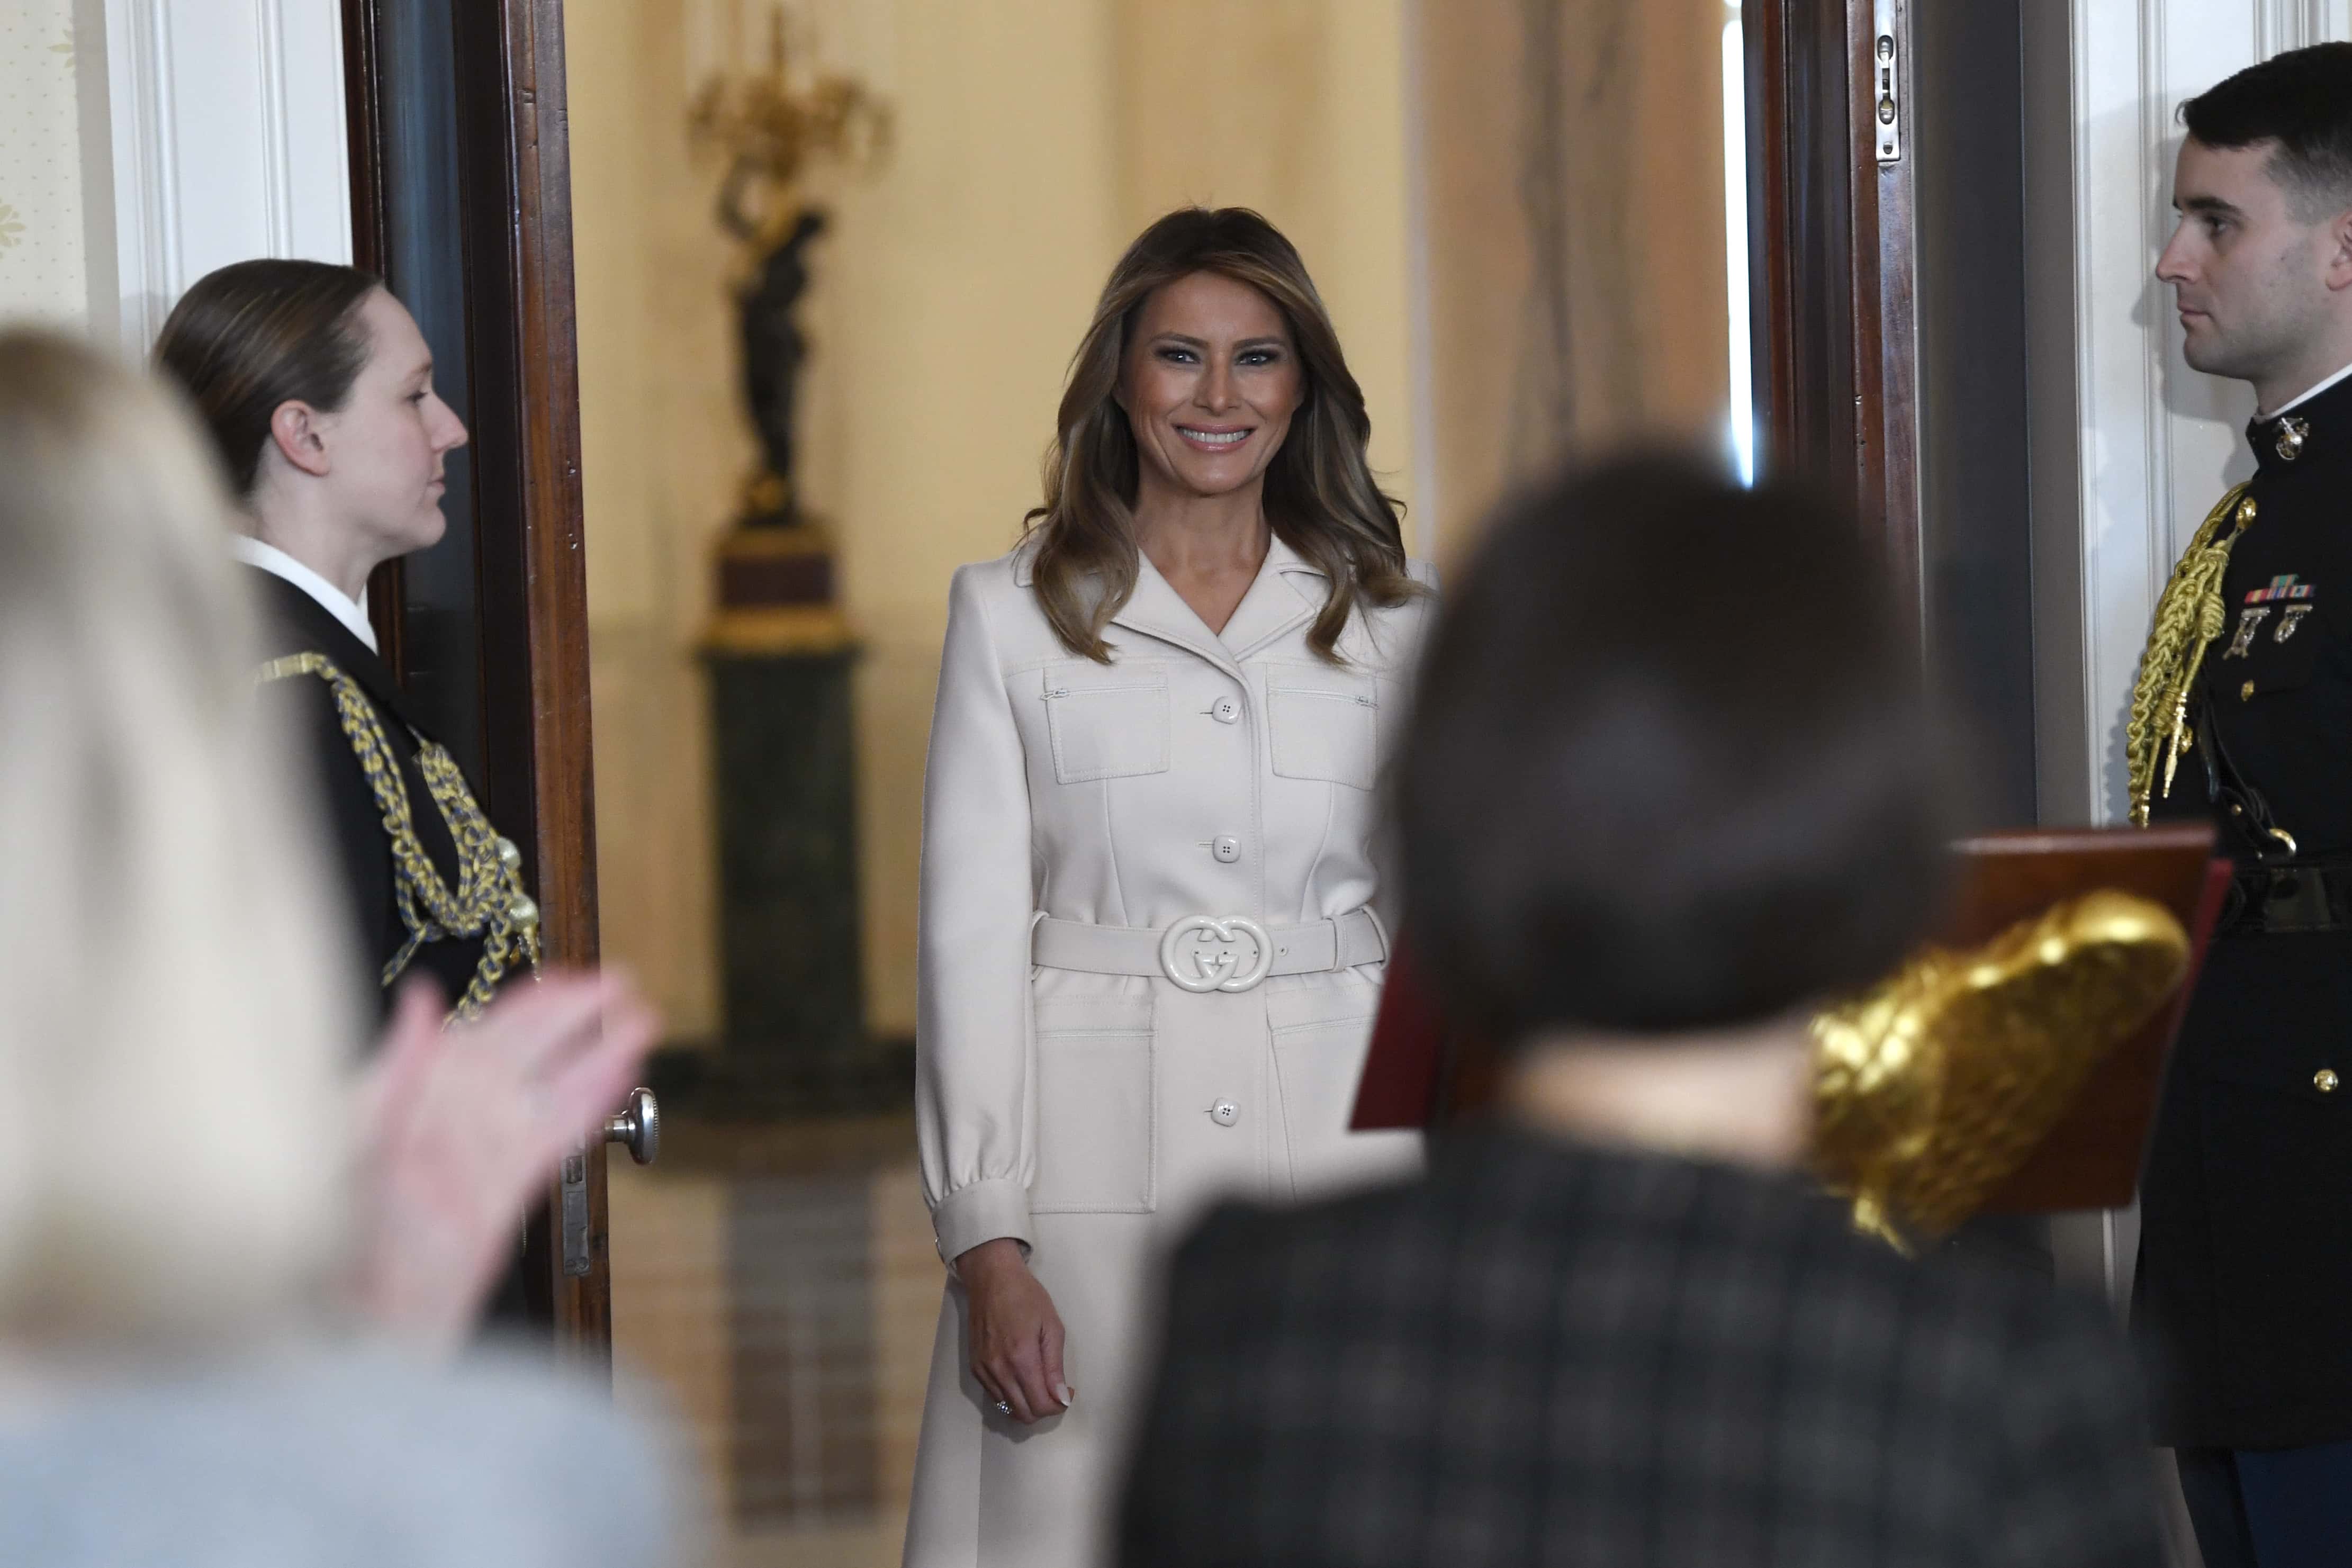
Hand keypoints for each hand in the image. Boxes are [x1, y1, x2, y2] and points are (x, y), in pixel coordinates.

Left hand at [351, 970, 658, 1350]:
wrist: (333, 1322)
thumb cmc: (313, 1231)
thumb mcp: (343, 1136)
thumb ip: (394, 1069)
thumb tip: (422, 999)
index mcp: (410, 1092)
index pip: (484, 1032)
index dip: (532, 1004)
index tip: (572, 977)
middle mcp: (449, 1118)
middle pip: (527, 1056)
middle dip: (576, 1019)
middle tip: (623, 985)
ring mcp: (478, 1157)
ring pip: (551, 1094)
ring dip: (598, 1058)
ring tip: (640, 1026)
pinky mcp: (501, 1199)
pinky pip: (553, 1142)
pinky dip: (590, 1109)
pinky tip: (618, 1080)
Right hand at [956, 1236, 1070, 1422]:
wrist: (991, 1279)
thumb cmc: (1027, 1297)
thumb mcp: (1052, 1326)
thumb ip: (1055, 1366)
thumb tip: (1061, 1397)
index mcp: (1022, 1358)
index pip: (1040, 1405)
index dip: (1058, 1406)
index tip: (1067, 1392)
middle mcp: (999, 1370)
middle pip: (1024, 1414)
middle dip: (1044, 1409)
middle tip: (1054, 1390)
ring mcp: (983, 1370)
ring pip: (1008, 1409)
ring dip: (1027, 1404)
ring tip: (1038, 1383)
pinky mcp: (975, 1368)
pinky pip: (995, 1396)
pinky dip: (1011, 1396)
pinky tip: (1020, 1377)